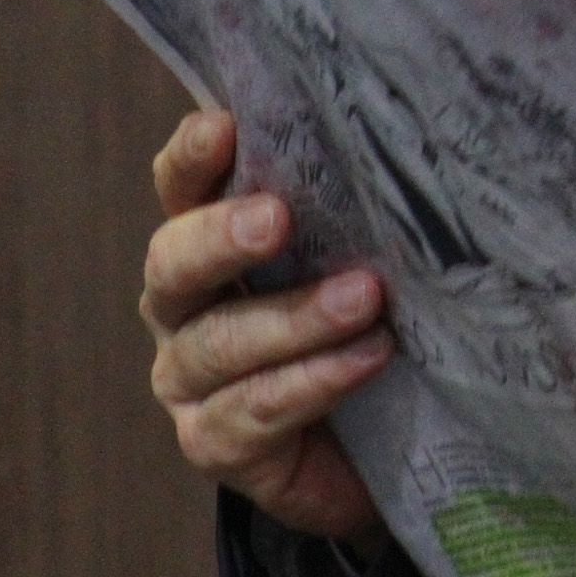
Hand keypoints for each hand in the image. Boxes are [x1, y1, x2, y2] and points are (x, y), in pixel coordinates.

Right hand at [141, 109, 391, 546]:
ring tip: (364, 297)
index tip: (224, 126)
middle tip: (277, 217)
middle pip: (173, 265)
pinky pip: (254, 410)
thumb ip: (357, 214)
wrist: (383, 450)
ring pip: (219, 343)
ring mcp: (190, 381)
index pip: (182, 190)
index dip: (193, 159)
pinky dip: (314, 380)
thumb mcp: (364, 260)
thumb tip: (402, 139)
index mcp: (208, 245)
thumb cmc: (367, 328)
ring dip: (294, 318)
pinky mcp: (216, 444)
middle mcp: (184, 309)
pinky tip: (367, 357)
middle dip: (221, 238)